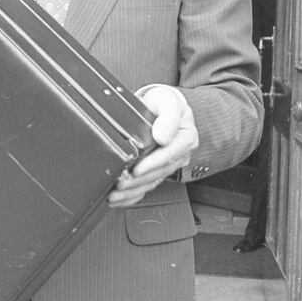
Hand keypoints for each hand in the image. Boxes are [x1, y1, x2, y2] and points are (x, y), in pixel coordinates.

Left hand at [107, 85, 198, 207]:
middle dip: (139, 180)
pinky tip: (118, 199)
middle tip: (121, 183)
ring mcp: (169, 165)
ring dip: (133, 191)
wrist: (160, 106)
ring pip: (152, 183)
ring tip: (115, 193)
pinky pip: (147, 188)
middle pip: (160, 172)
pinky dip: (132, 196)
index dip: (153, 163)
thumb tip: (163, 137)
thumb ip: (169, 117)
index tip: (137, 169)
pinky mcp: (158, 172)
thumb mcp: (168, 101)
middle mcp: (180, 154)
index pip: (171, 154)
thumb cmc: (164, 102)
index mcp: (186, 137)